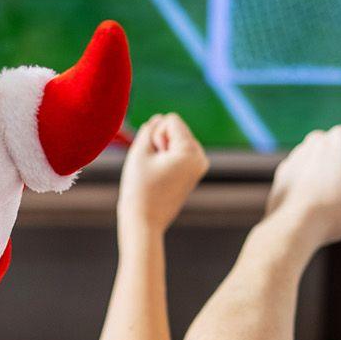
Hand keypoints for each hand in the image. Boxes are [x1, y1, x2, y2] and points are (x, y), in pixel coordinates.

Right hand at [117, 113, 209, 238]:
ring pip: (175, 140)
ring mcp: (199, 166)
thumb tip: (160, 119)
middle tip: (154, 167)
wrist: (144, 220)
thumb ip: (150, 128)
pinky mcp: (193, 173)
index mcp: (192, 152)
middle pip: (175, 128)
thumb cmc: (139, 187)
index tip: (154, 157)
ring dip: (162, 150)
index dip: (155, 134)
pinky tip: (161, 175)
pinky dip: (166, 158)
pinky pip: (177, 151)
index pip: (170, 120)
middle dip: (161, 141)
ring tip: (157, 172)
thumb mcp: (140, 151)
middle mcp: (201, 157)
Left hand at [264, 125, 340, 251]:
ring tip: (326, 205)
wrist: (294, 226)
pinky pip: (312, 182)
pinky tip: (310, 207)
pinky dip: (315, 192)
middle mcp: (320, 137)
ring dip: (334, 187)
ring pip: (332, 173)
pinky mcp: (286, 171)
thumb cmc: (337, 209)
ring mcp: (299, 154)